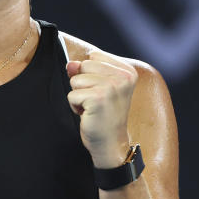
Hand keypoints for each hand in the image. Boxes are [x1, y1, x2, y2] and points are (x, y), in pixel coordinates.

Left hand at [66, 49, 138, 167]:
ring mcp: (111, 87)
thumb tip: (70, 64)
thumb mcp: (99, 86)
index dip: (91, 74)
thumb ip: (85, 70)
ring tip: (93, 107)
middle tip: (97, 101)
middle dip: (83, 84)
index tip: (103, 91)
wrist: (111, 142)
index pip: (94, 56)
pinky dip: (75, 106)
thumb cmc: (105, 114)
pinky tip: (88, 114)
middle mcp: (123, 77)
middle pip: (83, 65)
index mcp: (127, 71)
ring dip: (79, 96)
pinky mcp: (98, 99)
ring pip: (75, 80)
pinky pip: (71, 95)